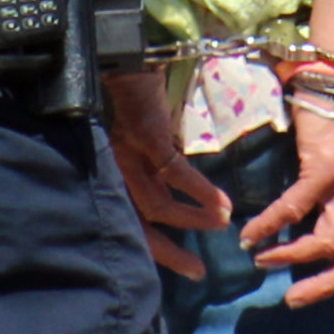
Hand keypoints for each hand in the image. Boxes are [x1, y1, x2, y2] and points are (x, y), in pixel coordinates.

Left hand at [103, 71, 230, 280]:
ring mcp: (127, 156)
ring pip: (159, 204)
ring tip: (222, 224)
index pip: (131, 226)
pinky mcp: (145, 138)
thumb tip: (173, 209)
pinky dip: (200, 191)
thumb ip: (150, 177)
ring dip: (193, 218)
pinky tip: (220, 202)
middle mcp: (113, 173)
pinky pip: (174, 173)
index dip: (158, 252)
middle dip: (170, 253)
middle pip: (140, 225)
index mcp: (112, 180)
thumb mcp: (139, 150)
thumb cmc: (137, 107)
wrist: (128, 62)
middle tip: (198, 270)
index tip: (188, 268)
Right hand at [242, 106, 333, 307]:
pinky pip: (295, 208)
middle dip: (322, 288)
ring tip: (262, 259)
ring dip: (290, 258)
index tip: (310, 291)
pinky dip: (270, 226)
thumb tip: (312, 240)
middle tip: (292, 299)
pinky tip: (251, 234)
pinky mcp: (327, 166)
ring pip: (326, 241)